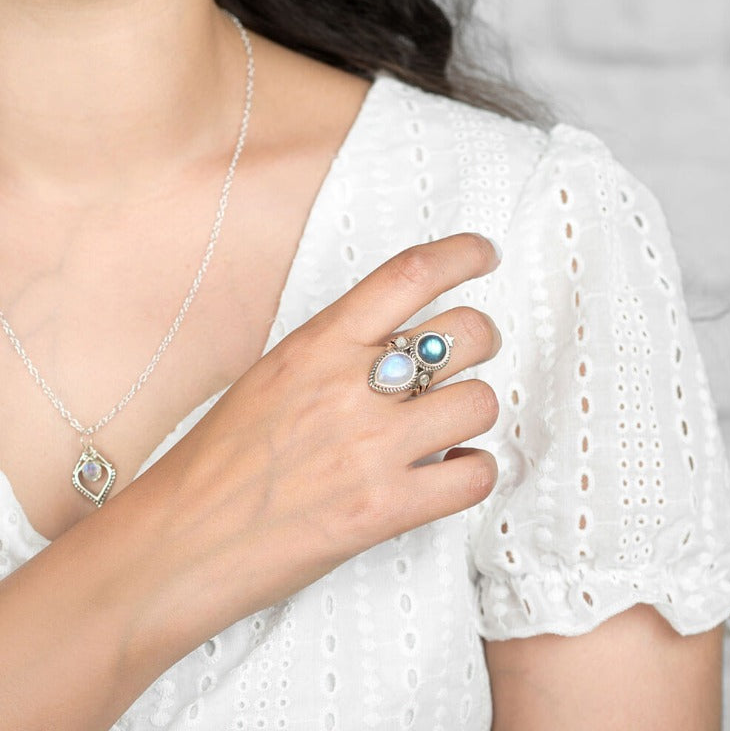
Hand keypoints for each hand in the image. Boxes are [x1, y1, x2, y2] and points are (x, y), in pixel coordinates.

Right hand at [164, 231, 502, 619]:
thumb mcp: (270, 379)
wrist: (177, 543)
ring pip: (481, 402)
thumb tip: (396, 345)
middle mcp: (349, 386)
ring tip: (448, 429)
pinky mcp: (385, 509)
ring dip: (474, 413)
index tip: (482, 256)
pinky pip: (476, 475)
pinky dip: (474, 471)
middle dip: (483, 341)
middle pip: (466, 333)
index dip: (461, 255)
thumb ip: (334, 354)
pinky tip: (449, 472)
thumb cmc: (214, 463)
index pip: (408, 274)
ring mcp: (371, 449)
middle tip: (470, 359)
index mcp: (316, 344)